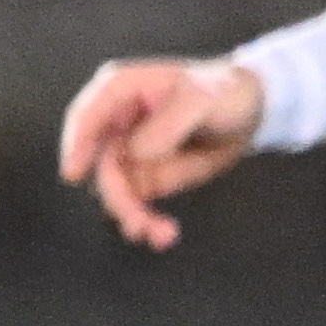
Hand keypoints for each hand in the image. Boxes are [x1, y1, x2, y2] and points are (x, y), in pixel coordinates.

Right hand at [54, 55, 265, 247]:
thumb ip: (168, 123)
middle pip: (101, 164)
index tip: (74, 173)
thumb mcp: (201, 98)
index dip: (76, 144)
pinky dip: (146, 222)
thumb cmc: (222, 91)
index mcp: (120, 91)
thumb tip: (137, 153)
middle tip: (137, 220)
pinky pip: (135, 203)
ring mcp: (129, 153)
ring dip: (132, 216)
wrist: (250, 112)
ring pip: (115, 190)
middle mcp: (117, 123)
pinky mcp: (145, 177)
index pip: (87, 117)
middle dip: (117, 197)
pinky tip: (163, 233)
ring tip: (160, 234)